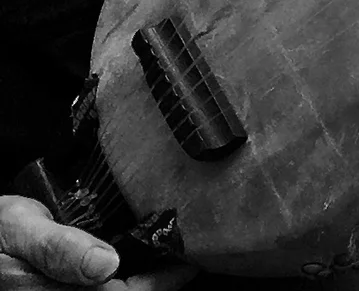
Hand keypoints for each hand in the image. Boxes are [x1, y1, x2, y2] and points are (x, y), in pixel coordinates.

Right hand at [0, 196, 197, 289]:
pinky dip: (124, 276)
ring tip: (166, 254)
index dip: (159, 284)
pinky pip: (100, 287)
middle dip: (156, 282)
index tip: (186, 261)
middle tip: (182, 253)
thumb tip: (106, 263)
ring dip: (141, 281)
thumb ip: (57, 247)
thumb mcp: (18, 227)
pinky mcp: (59, 287)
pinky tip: (136, 257)